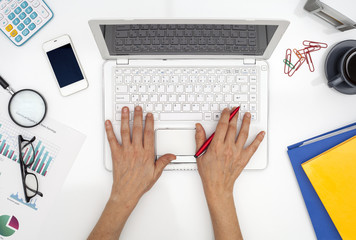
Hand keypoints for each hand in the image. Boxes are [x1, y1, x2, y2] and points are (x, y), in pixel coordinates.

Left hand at [106, 106, 175, 206]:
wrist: (126, 192)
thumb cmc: (140, 184)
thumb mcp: (156, 173)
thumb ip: (163, 162)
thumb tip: (171, 155)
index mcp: (147, 154)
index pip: (149, 134)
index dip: (149, 122)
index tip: (149, 115)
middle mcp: (136, 150)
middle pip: (137, 129)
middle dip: (137, 116)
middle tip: (137, 108)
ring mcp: (125, 151)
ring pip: (125, 132)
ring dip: (125, 119)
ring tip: (124, 110)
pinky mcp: (116, 154)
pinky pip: (112, 140)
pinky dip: (109, 131)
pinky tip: (108, 123)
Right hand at [195, 109, 264, 239]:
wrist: (218, 187)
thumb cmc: (209, 173)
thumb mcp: (200, 155)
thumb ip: (200, 139)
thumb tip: (199, 128)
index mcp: (216, 146)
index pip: (222, 126)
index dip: (225, 116)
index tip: (226, 110)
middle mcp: (228, 148)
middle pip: (233, 127)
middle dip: (234, 116)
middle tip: (236, 109)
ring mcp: (237, 153)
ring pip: (243, 134)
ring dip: (246, 123)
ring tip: (247, 115)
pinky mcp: (244, 158)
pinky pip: (253, 147)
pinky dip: (258, 139)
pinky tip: (261, 134)